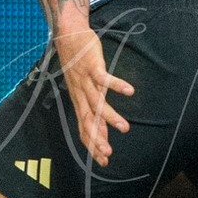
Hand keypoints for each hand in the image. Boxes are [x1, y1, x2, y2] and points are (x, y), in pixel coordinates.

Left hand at [54, 27, 131, 165]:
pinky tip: (130, 91)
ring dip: (110, 117)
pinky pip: (104, 78)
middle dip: (98, 138)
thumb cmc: (77, 63)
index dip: (92, 145)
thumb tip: (105, 129)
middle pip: (88, 120)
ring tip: (124, 128)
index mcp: (79, 101)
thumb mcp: (84, 89)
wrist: (67, 36)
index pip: (84, 128)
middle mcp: (81, 94)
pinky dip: (116, 85)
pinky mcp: (92, 66)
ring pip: (97, 103)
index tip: (104, 161)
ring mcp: (86, 81)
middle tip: (108, 154)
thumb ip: (94, 109)